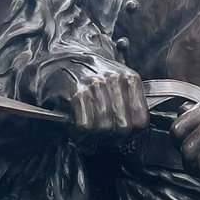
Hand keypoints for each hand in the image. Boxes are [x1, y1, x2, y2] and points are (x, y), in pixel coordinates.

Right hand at [32, 54, 148, 136]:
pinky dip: (78, 133)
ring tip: (84, 131)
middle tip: (97, 136)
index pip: (141, 121)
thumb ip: (129, 103)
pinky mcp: (76, 91)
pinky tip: (74, 128)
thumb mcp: (115, 83)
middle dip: (109, 138)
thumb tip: (133, 132)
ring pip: (104, 127)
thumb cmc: (88, 77)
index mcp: (130, 78)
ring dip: (92, 137)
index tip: (116, 134)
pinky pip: (85, 125)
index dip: (129, 135)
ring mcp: (95, 84)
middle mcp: (115, 79)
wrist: (59, 61)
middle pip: (123, 127)